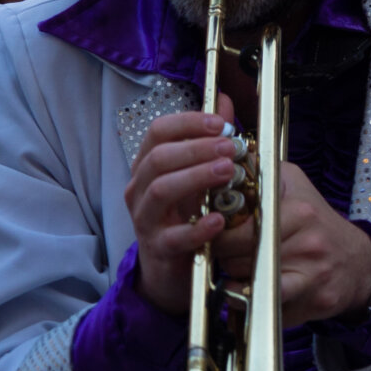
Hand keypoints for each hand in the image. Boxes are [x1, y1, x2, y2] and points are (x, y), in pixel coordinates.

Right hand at [124, 97, 237, 316]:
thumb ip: (209, 138)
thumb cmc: (183, 215)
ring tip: (227, 171)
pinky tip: (219, 220)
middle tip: (230, 146)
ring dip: (197, 177)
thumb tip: (224, 101)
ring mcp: (146, 220)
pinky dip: (198, 228)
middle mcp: (141, 189)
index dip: (188, 123)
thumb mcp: (196, 173)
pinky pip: (174, 237)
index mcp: (149, 165)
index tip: (219, 122)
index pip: (158, 132)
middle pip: (159, 158)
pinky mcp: (158, 249)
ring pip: (161, 191)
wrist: (170, 270)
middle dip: (197, 148)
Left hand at [214, 162, 370, 328]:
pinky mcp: (315, 298)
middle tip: (228, 251)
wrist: (357, 261)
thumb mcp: (293, 185)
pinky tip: (249, 290)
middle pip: (239, 256)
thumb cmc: (316, 222)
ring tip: (242, 267)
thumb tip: (222, 166)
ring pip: (249, 280)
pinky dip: (250, 300)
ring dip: (236, 277)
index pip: (239, 226)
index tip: (217, 231)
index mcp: (299, 209)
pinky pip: (267, 303)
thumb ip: (260, 173)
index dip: (220, 231)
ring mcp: (313, 272)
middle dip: (225, 255)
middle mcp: (308, 239)